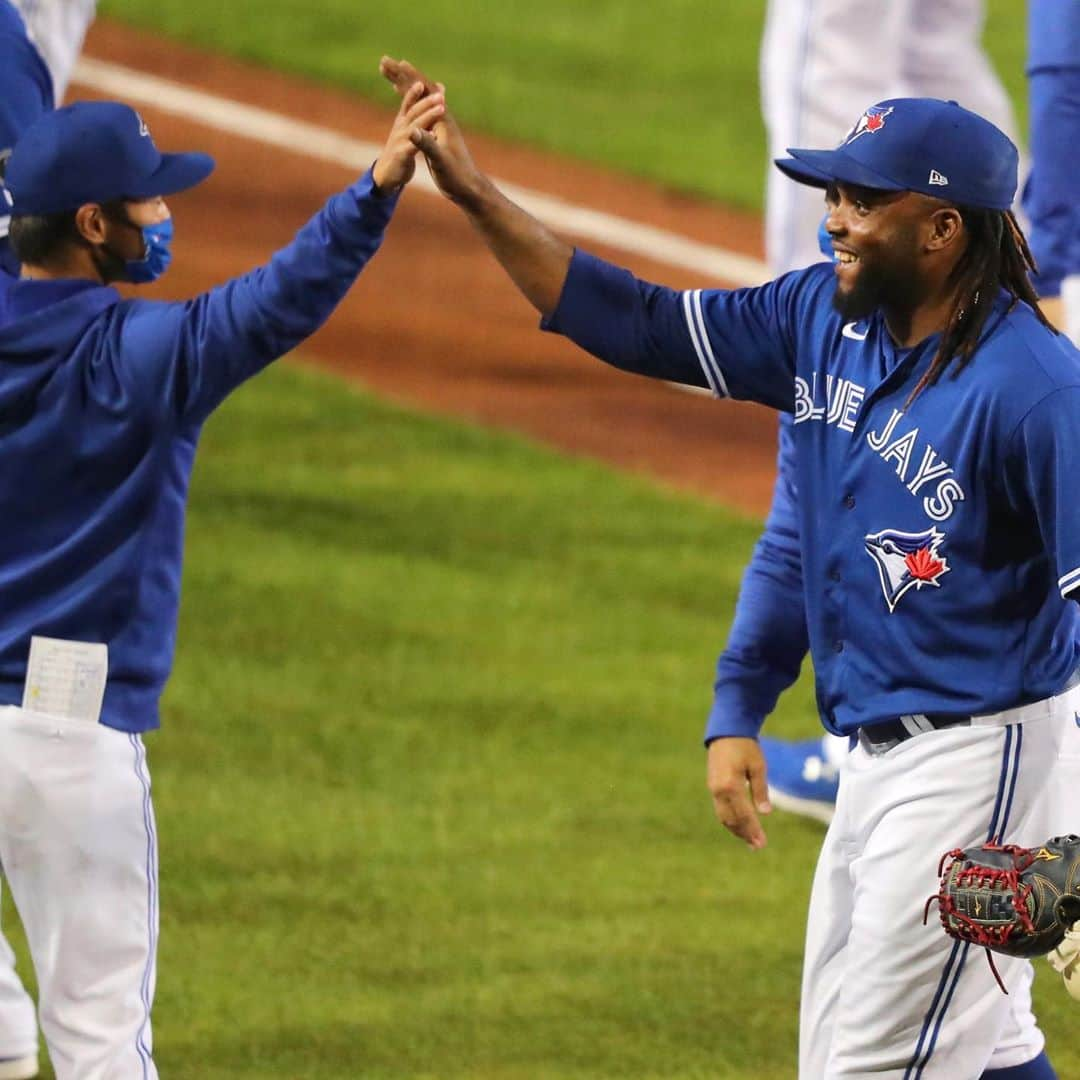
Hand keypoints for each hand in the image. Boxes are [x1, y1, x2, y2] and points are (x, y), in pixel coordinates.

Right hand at [379, 57, 486, 207]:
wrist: (467, 190)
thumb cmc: (455, 177)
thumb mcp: (439, 161)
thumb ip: (426, 144)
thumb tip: (412, 130)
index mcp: (440, 121)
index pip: (423, 92)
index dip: (410, 78)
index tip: (398, 62)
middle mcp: (438, 121)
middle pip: (418, 91)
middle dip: (401, 76)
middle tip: (385, 61)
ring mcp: (436, 130)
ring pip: (417, 102)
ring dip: (404, 87)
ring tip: (393, 77)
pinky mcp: (434, 140)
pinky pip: (420, 116)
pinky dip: (411, 106)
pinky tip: (406, 104)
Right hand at [706, 737, 770, 849]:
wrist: (726, 731)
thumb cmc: (745, 747)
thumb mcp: (758, 767)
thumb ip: (761, 790)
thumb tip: (765, 813)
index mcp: (731, 785)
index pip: (744, 814)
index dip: (754, 830)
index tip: (762, 843)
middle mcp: (719, 790)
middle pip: (731, 819)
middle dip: (745, 834)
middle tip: (758, 846)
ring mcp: (713, 788)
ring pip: (723, 816)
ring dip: (736, 829)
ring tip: (749, 840)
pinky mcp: (713, 786)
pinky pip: (720, 808)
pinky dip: (730, 819)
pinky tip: (740, 824)